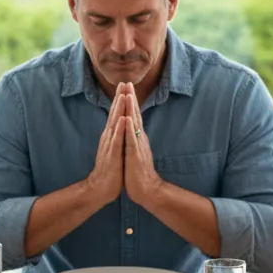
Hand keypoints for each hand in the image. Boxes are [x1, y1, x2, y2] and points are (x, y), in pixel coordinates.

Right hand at [85, 88, 124, 205]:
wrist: (101, 188)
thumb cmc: (110, 170)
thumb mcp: (115, 149)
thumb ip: (117, 137)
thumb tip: (120, 126)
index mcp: (111, 136)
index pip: (116, 115)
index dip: (120, 100)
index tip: (125, 85)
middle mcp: (108, 138)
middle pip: (114, 114)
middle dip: (119, 98)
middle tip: (123, 82)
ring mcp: (109, 146)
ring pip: (114, 124)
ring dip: (118, 109)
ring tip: (122, 95)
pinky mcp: (112, 155)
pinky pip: (116, 140)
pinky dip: (119, 129)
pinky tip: (121, 119)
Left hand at [120, 84, 162, 206]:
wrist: (146, 189)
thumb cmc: (138, 171)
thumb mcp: (135, 150)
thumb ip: (134, 138)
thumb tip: (132, 127)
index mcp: (137, 137)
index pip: (133, 116)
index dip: (129, 101)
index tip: (126, 86)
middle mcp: (139, 138)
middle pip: (135, 115)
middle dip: (131, 98)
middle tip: (128, 82)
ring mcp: (138, 146)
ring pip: (134, 124)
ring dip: (131, 109)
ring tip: (128, 94)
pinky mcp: (135, 155)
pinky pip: (132, 141)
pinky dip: (129, 129)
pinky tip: (127, 119)